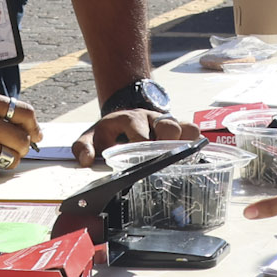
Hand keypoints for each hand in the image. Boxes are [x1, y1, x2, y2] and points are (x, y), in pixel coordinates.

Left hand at [72, 106, 194, 164]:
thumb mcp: (92, 136)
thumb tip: (86, 160)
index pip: (138, 130)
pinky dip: (193, 141)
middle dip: (166, 141)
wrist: (122, 116)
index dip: (141, 144)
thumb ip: (83, 147)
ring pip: (183, 127)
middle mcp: (150, 118)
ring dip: (182, 143)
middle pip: (168, 125)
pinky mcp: (177, 128)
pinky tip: (189, 155)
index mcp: (129, 119)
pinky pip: (192, 130)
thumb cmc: (109, 131)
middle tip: (161, 158)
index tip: (139, 160)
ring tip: (178, 158)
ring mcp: (165, 122)